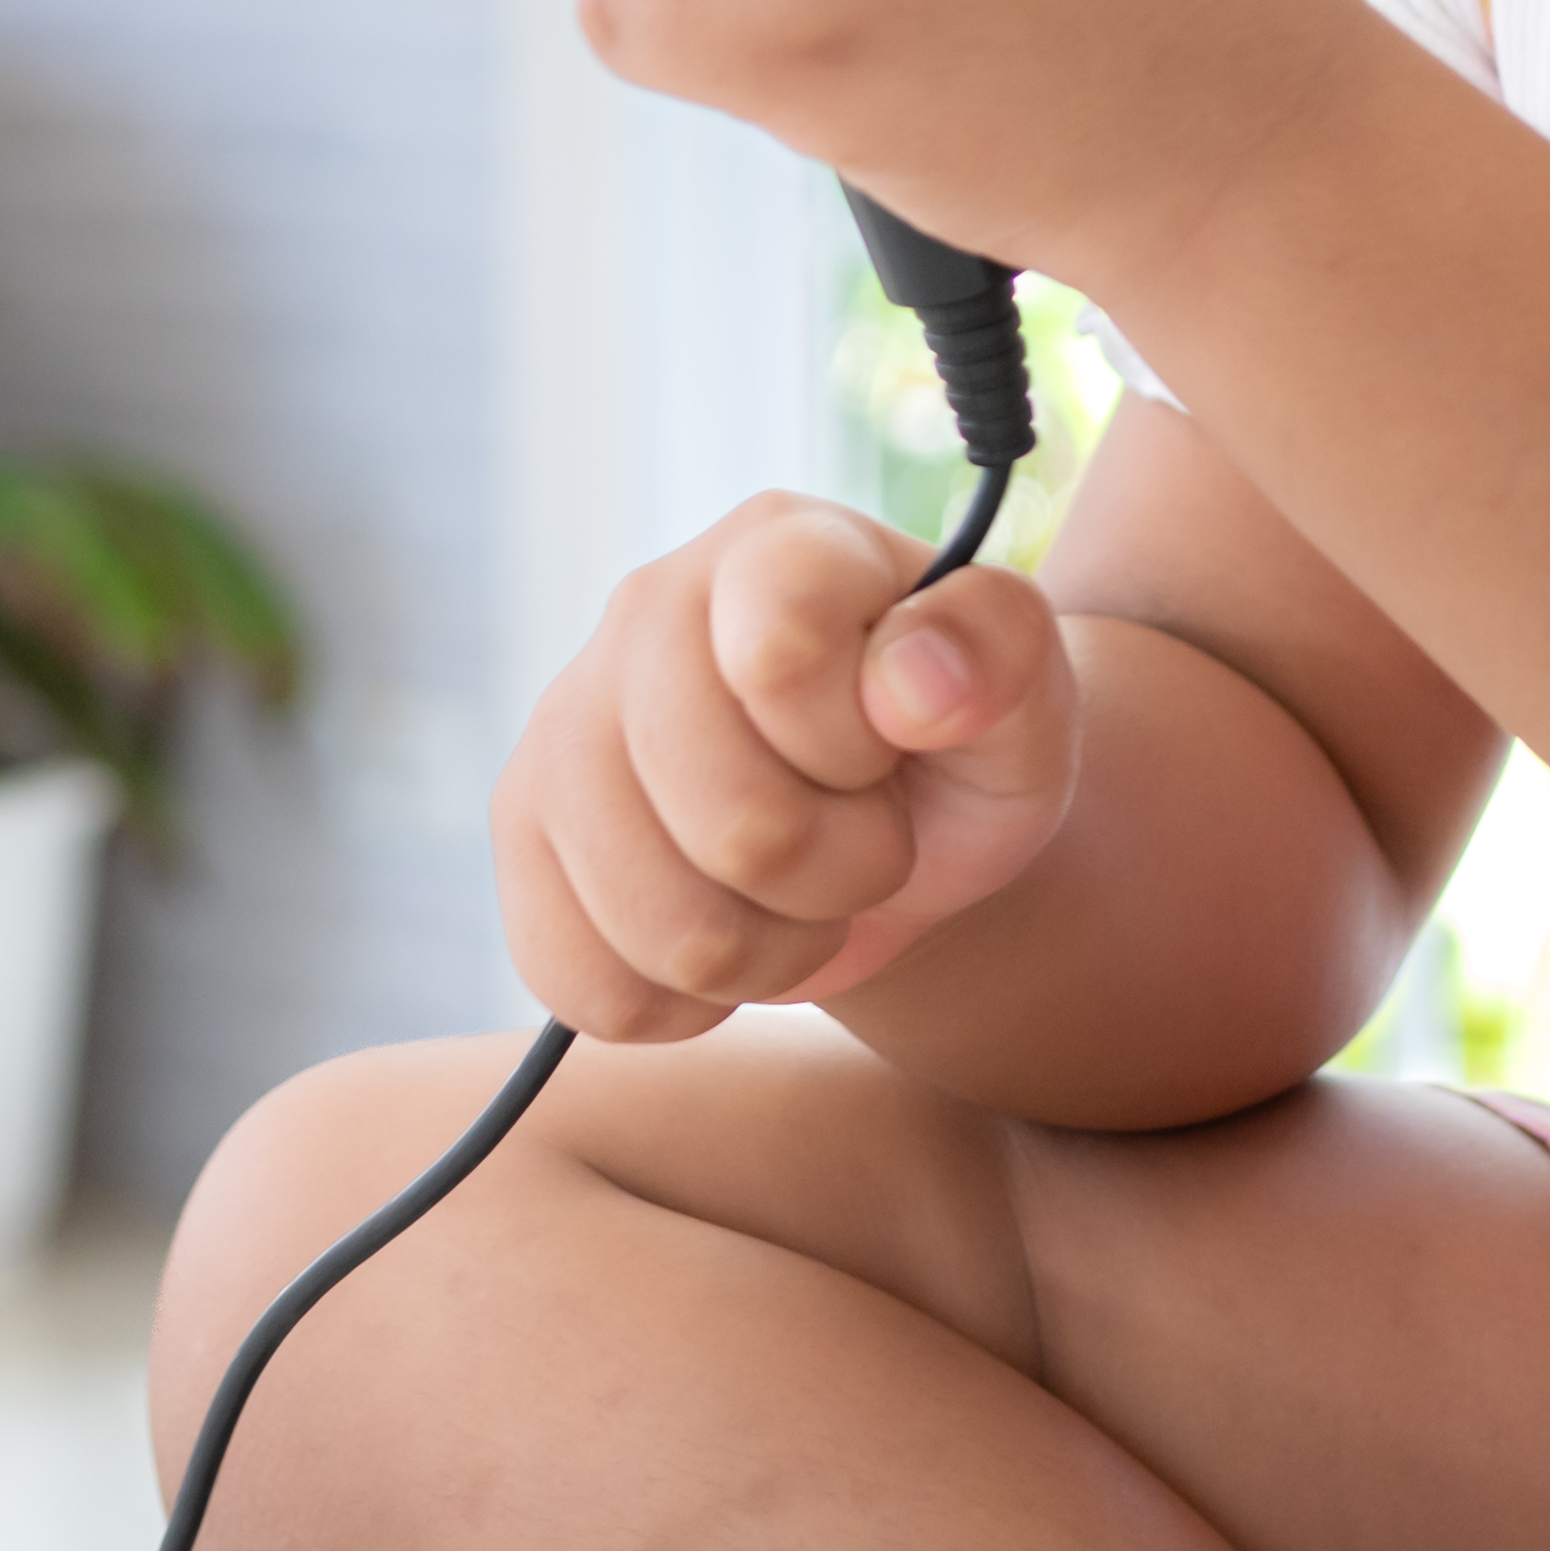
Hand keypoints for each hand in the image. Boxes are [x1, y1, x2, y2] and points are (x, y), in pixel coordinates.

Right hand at [494, 494, 1080, 1038]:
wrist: (894, 831)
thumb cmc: (959, 749)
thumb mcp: (1026, 698)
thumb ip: (999, 653)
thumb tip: (914, 680)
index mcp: (776, 547)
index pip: (781, 652)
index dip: (854, 748)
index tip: (889, 743)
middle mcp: (644, 611)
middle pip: (730, 821)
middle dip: (838, 872)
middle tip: (868, 841)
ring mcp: (564, 726)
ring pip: (661, 925)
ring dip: (770, 950)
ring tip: (803, 894)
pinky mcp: (523, 838)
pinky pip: (585, 985)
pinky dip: (682, 1003)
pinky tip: (726, 934)